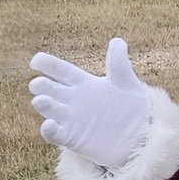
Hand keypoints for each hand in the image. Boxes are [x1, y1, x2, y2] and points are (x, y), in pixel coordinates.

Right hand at [29, 38, 151, 170]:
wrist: (142, 136)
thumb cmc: (134, 107)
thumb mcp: (128, 84)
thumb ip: (119, 64)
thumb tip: (117, 41)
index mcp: (84, 83)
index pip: (61, 70)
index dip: (47, 64)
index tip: (36, 60)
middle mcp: (72, 100)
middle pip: (48, 88)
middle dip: (41, 85)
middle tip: (39, 84)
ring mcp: (70, 119)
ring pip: (48, 109)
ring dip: (43, 104)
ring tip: (41, 100)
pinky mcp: (72, 138)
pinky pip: (54, 134)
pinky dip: (48, 130)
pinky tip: (49, 125)